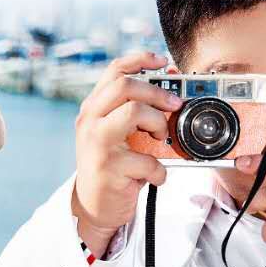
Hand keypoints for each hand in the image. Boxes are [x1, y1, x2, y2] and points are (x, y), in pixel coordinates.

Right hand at [70, 51, 179, 254]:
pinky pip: (148, 160)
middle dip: (158, 92)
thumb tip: (170, 88)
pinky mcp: (109, 167)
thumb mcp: (116, 133)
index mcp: (93, 108)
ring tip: (159, 139)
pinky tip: (155, 176)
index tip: (163, 61)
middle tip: (175, 104)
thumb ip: (134, 110)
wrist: (93, 206)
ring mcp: (97, 143)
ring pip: (134, 111)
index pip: (115, 71)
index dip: (141, 60)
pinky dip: (159, 170)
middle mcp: (90, 121)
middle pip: (126, 86)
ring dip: (157, 123)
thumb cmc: (110, 166)